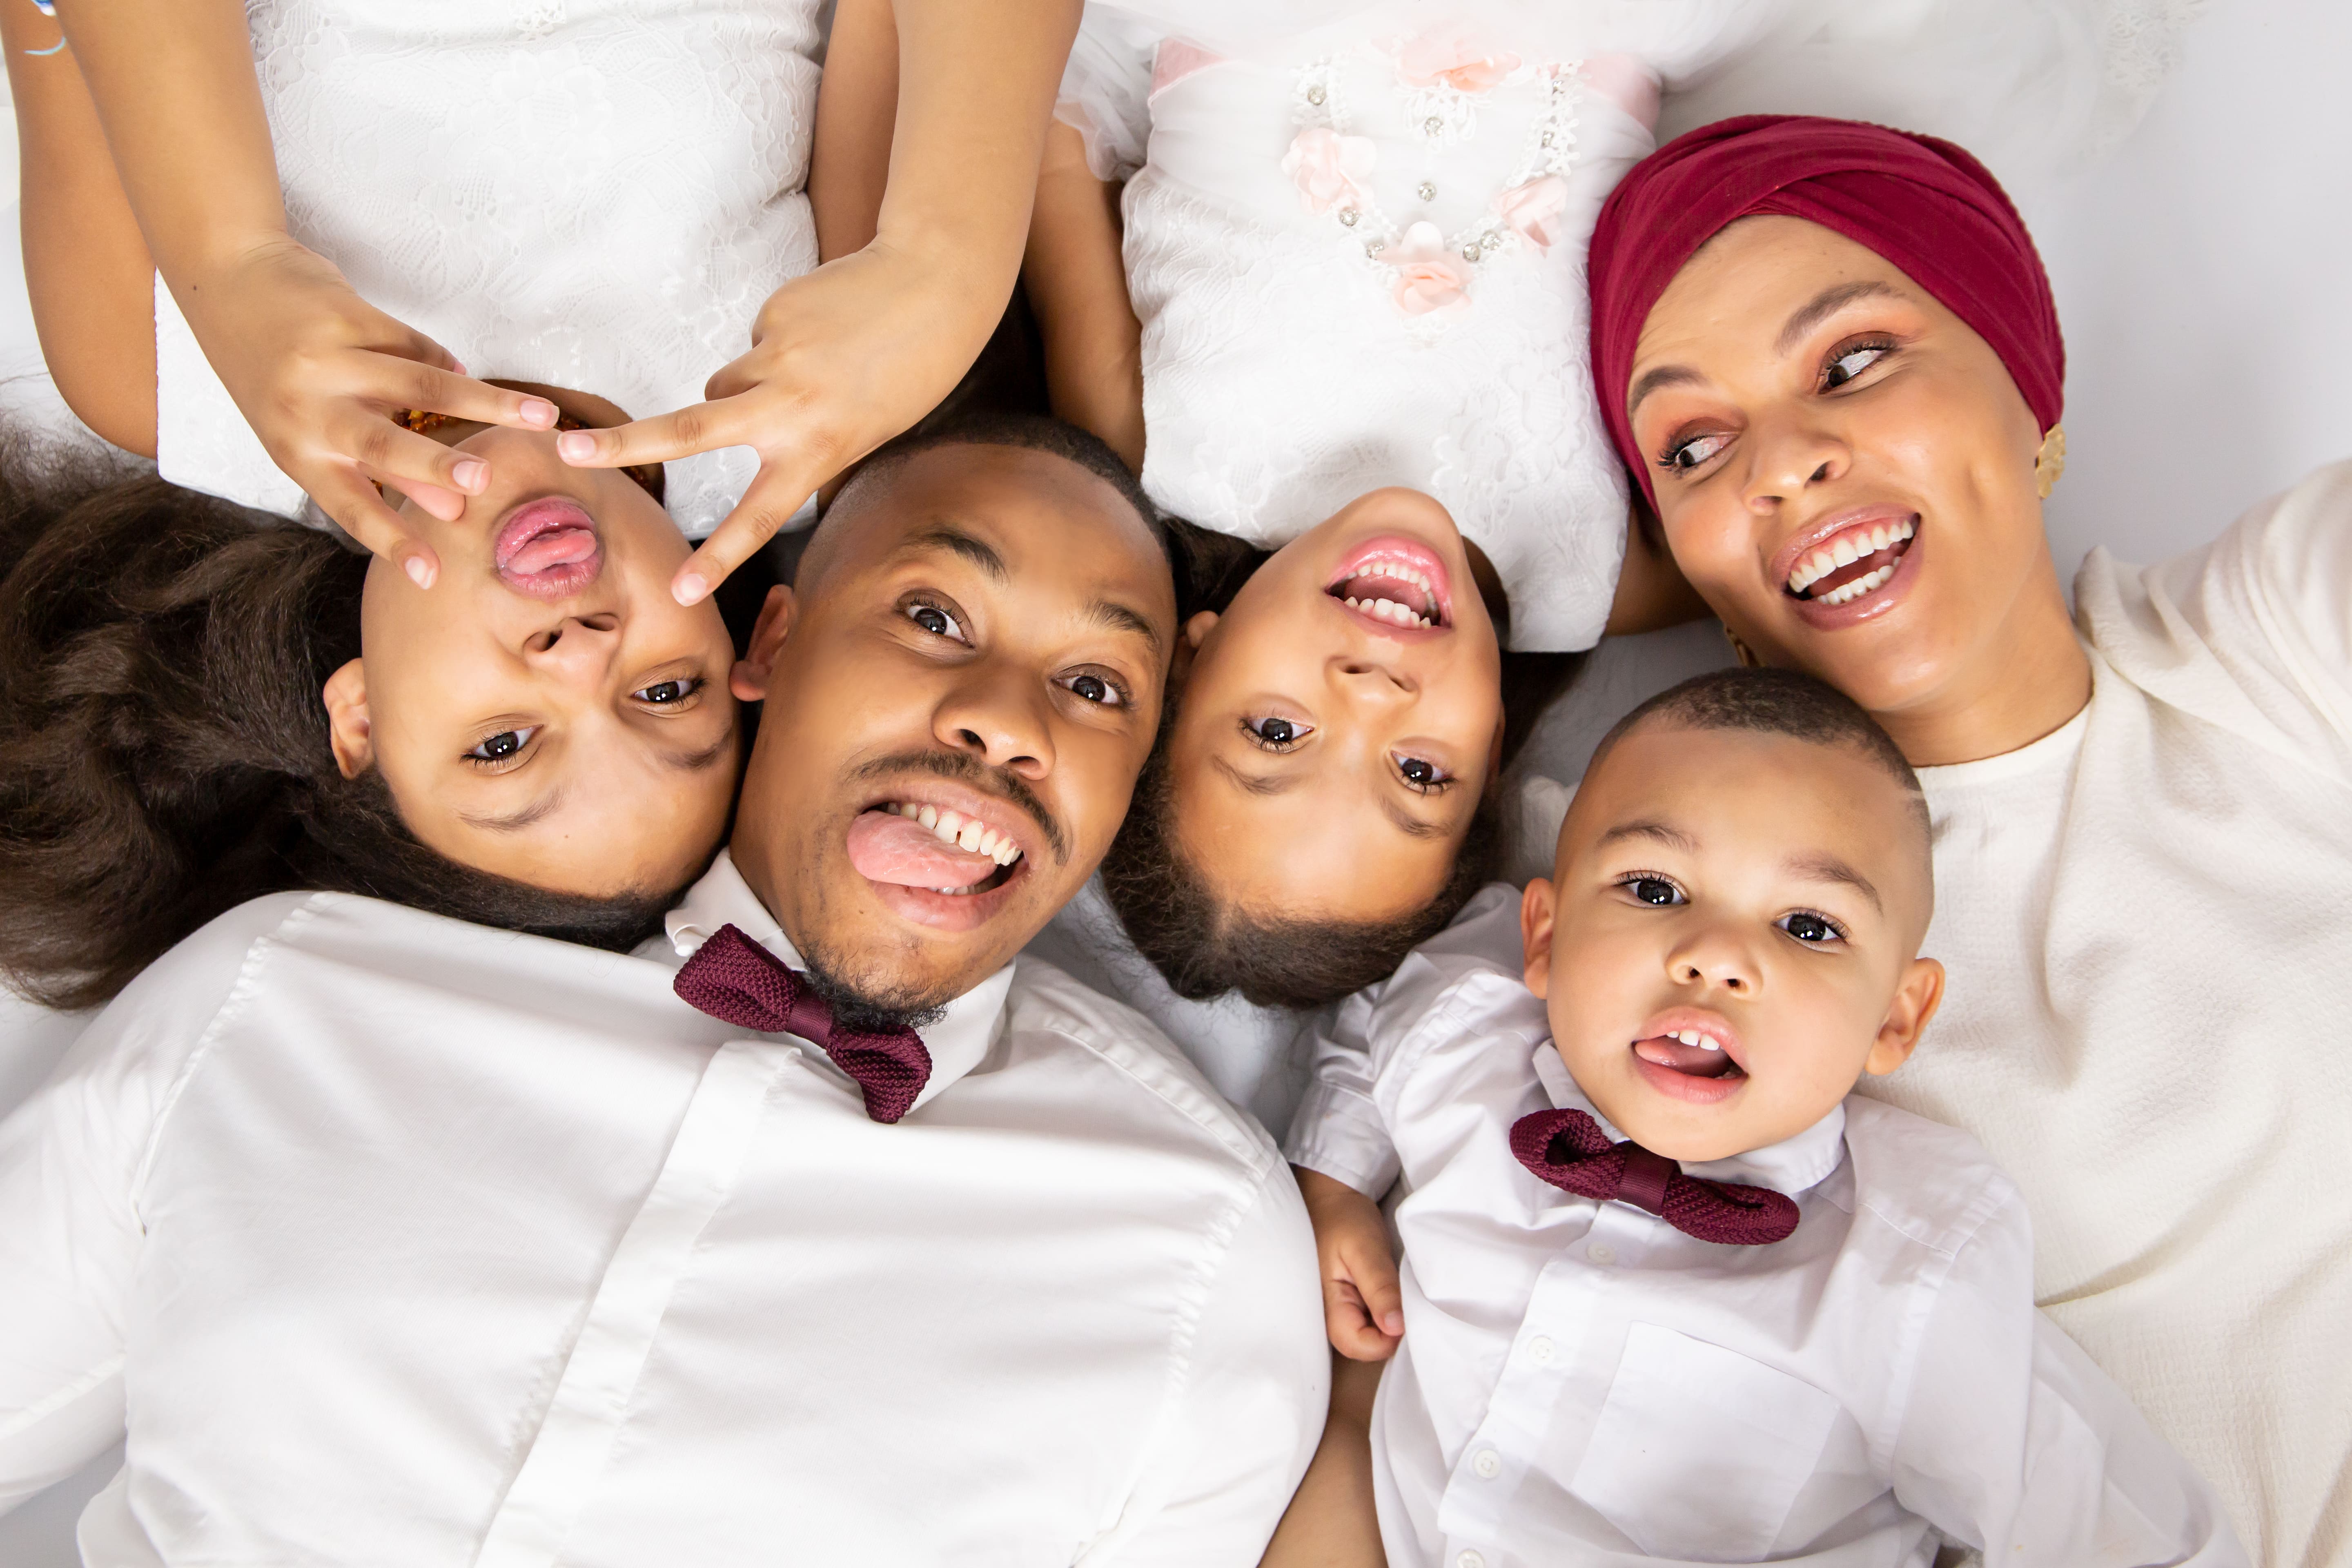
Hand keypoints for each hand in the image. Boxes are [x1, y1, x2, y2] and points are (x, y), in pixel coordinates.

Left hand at [177, 236, 559, 585]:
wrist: (227, 279)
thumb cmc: (273, 370)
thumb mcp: (307, 429)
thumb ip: (373, 465)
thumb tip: (449, 507)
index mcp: (296, 451)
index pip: (349, 506)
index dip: (391, 541)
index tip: (430, 576)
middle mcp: (307, 411)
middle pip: (384, 444)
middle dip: (438, 465)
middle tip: (482, 483)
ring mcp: (327, 361)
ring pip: (422, 384)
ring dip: (488, 402)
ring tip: (541, 417)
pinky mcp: (346, 316)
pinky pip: (415, 345)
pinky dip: (444, 361)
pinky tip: (458, 371)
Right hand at [555, 235, 1009, 604]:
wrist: (934, 289)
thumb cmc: (906, 373)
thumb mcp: (862, 432)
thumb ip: (798, 441)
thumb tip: (728, 414)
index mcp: (819, 450)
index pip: (758, 516)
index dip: (718, 558)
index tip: (680, 592)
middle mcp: (791, 410)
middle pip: (688, 430)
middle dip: (623, 443)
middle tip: (567, 448)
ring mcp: (776, 358)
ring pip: (724, 386)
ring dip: (743, 388)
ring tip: (807, 371)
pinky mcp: (772, 317)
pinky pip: (756, 343)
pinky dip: (777, 345)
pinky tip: (822, 331)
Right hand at [1296, 1167, 1404, 1361]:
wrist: (1333, 1198)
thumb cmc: (1345, 1219)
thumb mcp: (1365, 1250)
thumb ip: (1380, 1289)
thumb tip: (1396, 1329)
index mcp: (1327, 1306)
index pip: (1360, 1346)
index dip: (1388, 1337)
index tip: (1405, 1310)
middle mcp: (1329, 1317)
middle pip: (1365, 1347)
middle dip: (1391, 1330)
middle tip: (1402, 1294)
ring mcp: (1338, 1311)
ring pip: (1370, 1337)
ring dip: (1390, 1320)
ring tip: (1395, 1289)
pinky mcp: (1348, 1304)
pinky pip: (1370, 1323)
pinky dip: (1386, 1312)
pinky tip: (1390, 1291)